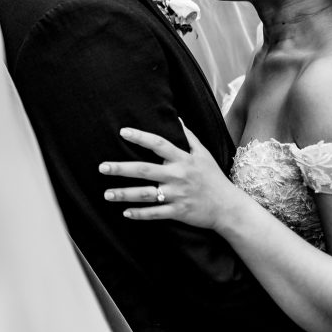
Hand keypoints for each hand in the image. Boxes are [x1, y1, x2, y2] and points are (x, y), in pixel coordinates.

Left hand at [98, 120, 241, 230]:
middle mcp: (178, 175)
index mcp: (183, 159)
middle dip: (122, 168)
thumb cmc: (213, 177)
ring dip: (124, 194)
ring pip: (146, 194)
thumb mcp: (203, 154)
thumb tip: (177, 118)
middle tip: (102, 167)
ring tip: (106, 194)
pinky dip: (140, 214)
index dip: (140, 137)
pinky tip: (125, 212)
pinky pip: (156, 213)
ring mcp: (177, 195)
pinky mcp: (178, 212)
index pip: (158, 144)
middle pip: (145, 169)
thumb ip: (189, 136)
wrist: (229, 207)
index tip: (122, 132)